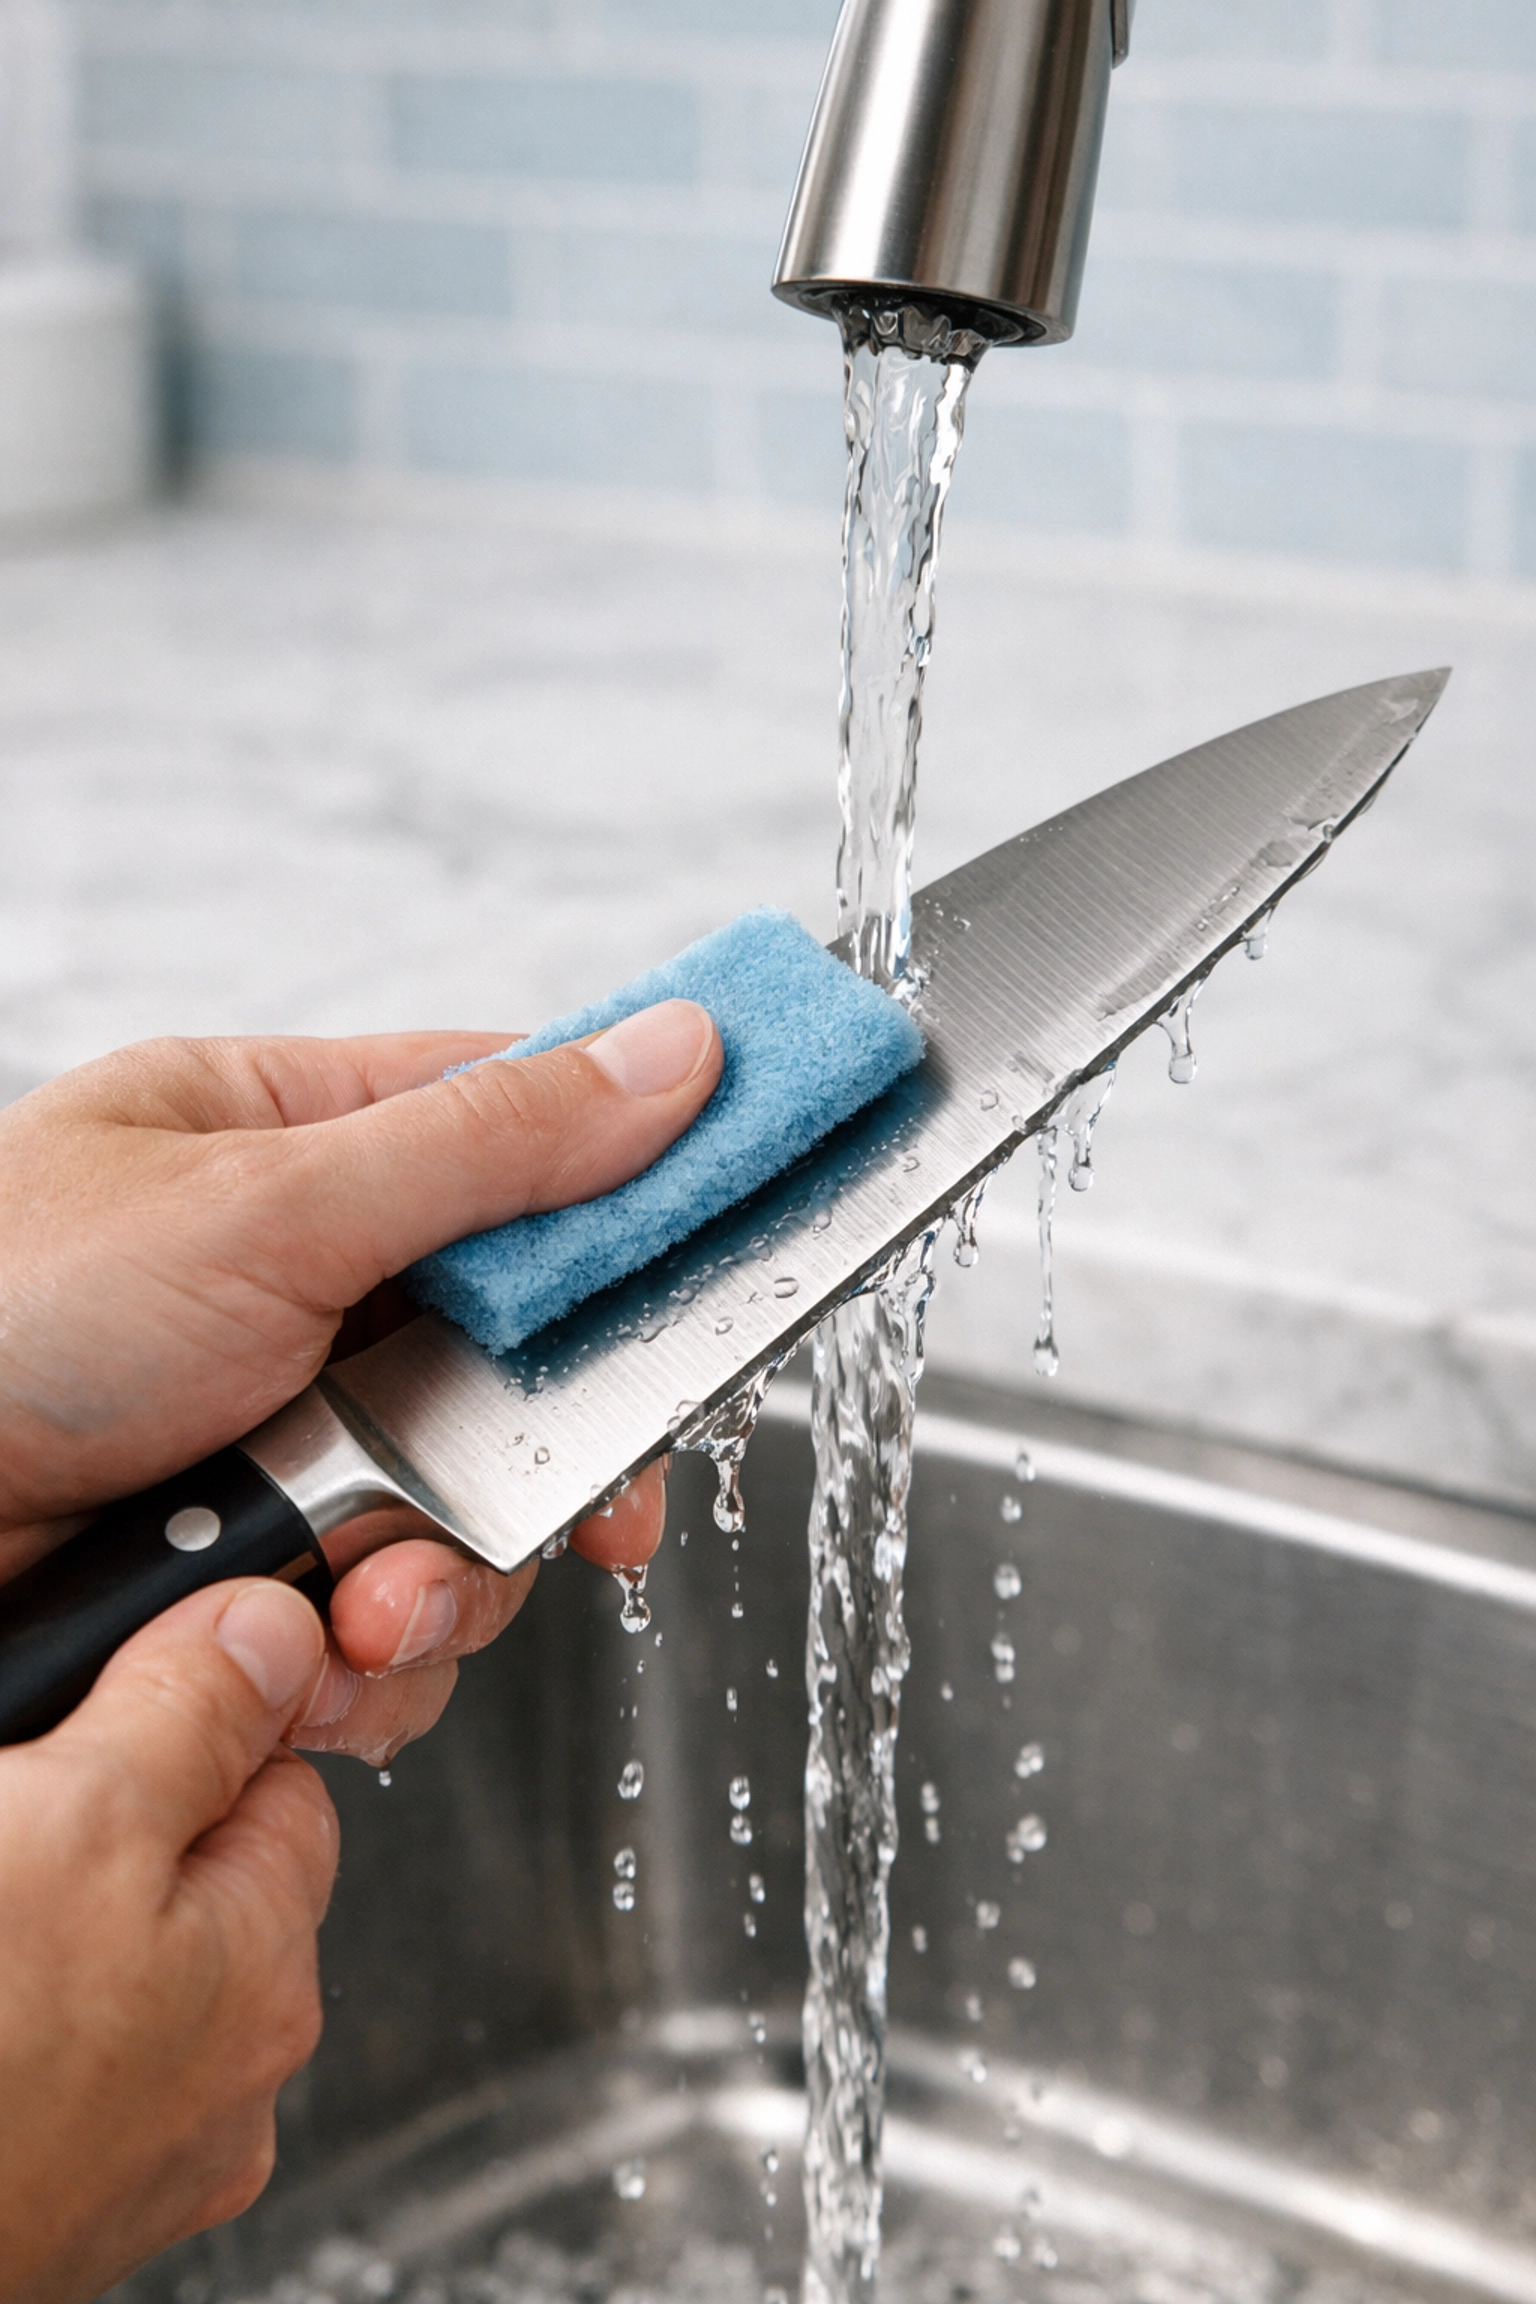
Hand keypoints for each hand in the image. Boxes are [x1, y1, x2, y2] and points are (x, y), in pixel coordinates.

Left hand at [0, 1002, 721, 1761]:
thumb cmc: (3, 1313)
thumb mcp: (272, 1203)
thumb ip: (498, 1144)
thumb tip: (682, 1055)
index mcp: (297, 1136)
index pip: (530, 1127)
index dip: (648, 1190)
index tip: (746, 1241)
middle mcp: (305, 1283)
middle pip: (528, 1357)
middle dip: (549, 1465)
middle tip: (603, 1513)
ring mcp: (285, 1431)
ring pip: (474, 1514)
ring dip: (448, 1587)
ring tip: (365, 1608)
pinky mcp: (259, 1569)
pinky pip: (394, 1618)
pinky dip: (372, 1657)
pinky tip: (311, 1656)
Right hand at [0, 1578, 336, 2303]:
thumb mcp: (80, 1814)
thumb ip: (195, 1712)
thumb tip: (276, 1632)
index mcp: (266, 1976)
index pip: (283, 1782)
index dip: (191, 1720)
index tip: (102, 1705)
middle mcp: (222, 2080)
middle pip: (187, 1868)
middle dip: (97, 1816)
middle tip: (13, 1806)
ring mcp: (123, 2149)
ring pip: (99, 1947)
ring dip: (36, 1896)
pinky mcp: (37, 2181)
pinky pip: (38, 2031)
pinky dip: (9, 1984)